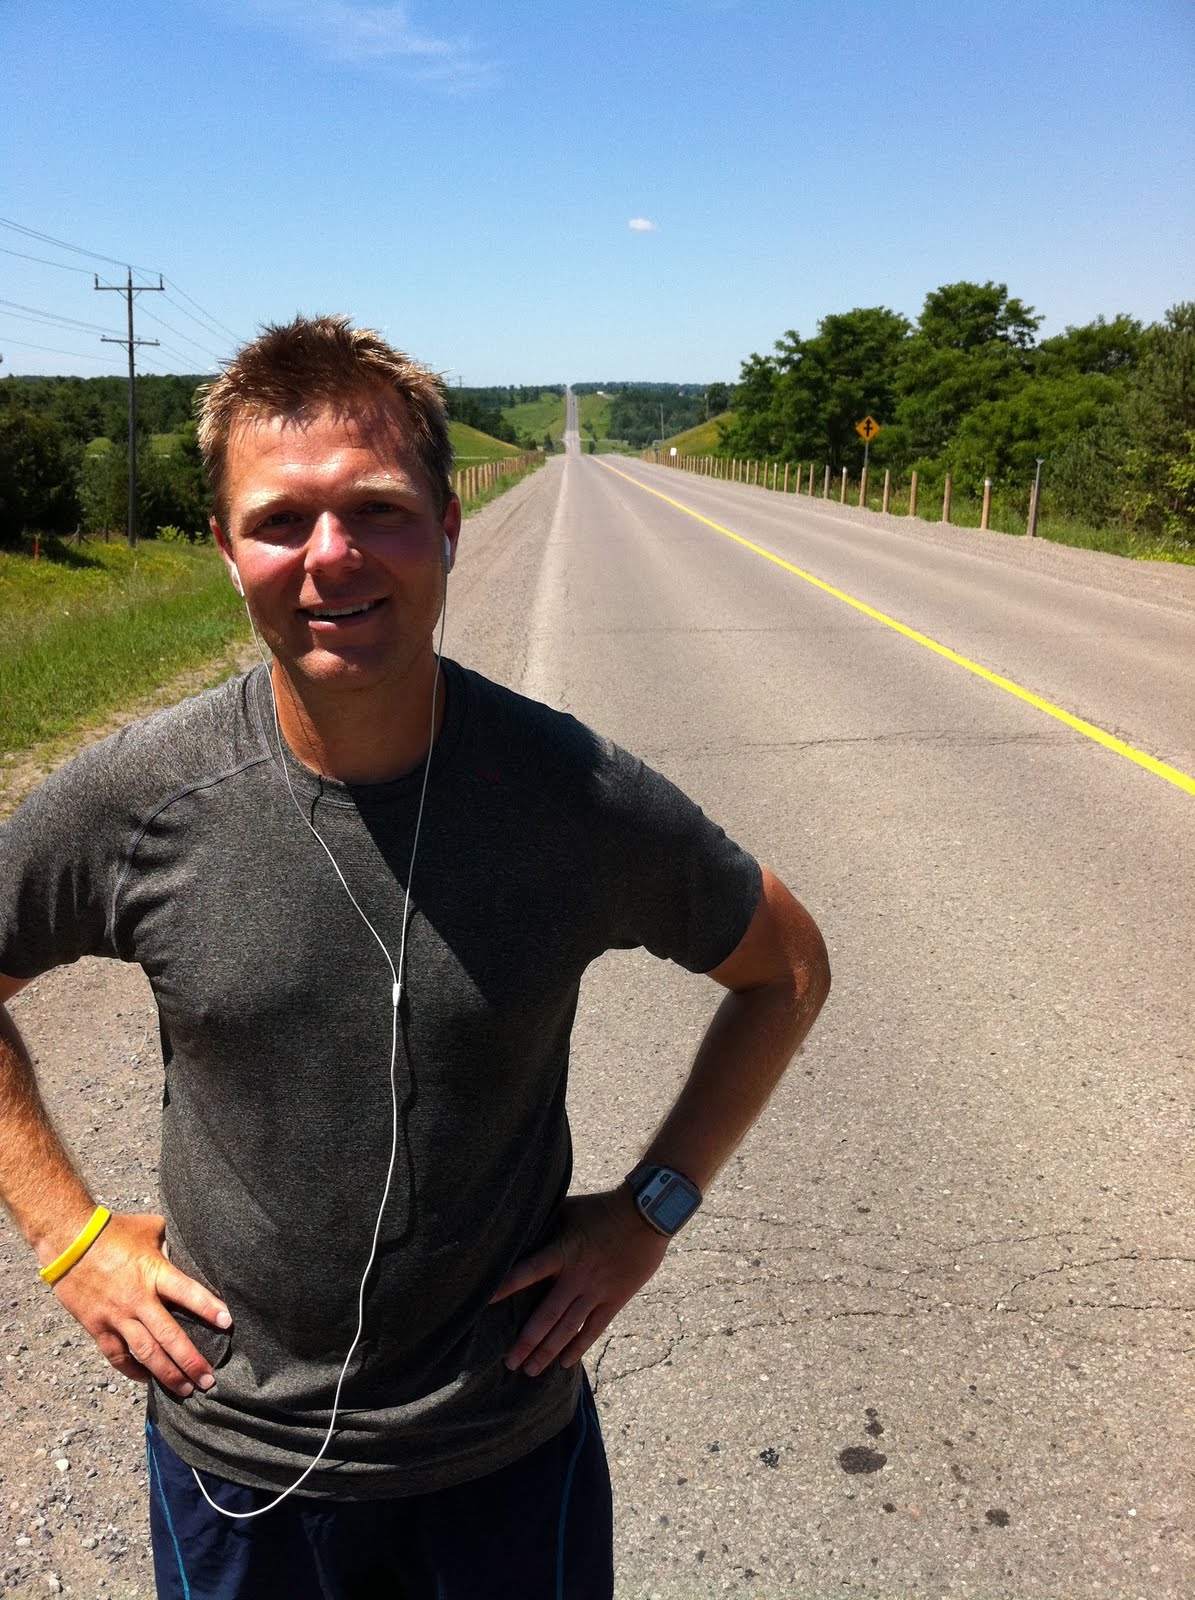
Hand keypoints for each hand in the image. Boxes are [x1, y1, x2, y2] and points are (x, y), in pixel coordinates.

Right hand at [50, 1212, 231, 1397]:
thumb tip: (185, 1250)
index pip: (188, 1293)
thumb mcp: (149, 1229)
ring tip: (185, 1389)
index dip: (208, 1308)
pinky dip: (133, 1371)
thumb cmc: (113, 1230)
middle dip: (190, 1360)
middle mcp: (138, 1299)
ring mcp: (116, 1316)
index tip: (228, 1324)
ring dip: (166, 1374)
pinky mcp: (97, 1327)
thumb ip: (170, 1244)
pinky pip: (117, 1356)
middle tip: (208, 1379)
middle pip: (169, 1335)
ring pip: (145, 1353)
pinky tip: (147, 1379)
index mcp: (154, 1272)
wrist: (68, 1240)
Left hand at [491, 1188, 668, 1376]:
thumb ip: (547, 1223)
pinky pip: (594, 1329)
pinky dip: (579, 1346)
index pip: (528, 1272)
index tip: (484, 1303)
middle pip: (546, 1316)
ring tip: (531, 1370)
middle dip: (526, 1341)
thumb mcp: (570, 1209)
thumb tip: (522, 1225)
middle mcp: (577, 1277)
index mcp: (563, 1251)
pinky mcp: (615, 1299)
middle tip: (509, 1362)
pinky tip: (565, 1362)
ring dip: (548, 1351)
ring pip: (568, 1329)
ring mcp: (597, 1291)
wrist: (647, 1214)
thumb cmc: (603, 1207)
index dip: (506, 1287)